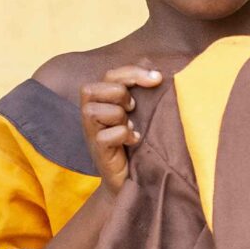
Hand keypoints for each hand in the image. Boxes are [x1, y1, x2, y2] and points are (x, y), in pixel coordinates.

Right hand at [80, 65, 162, 192]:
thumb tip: (156, 70)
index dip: (133, 73)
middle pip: (96, 88)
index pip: (111, 74)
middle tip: (132, 108)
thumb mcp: (139, 112)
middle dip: (120, 94)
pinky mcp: (97, 150)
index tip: (158, 78)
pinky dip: (124, 135)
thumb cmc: (136, 141)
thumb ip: (140, 90)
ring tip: (130, 126)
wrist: (132, 178)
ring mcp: (91, 132)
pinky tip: (134, 141)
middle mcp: (90, 113)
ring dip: (119, 116)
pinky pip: (105, 136)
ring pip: (96, 110)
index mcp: (101, 99)